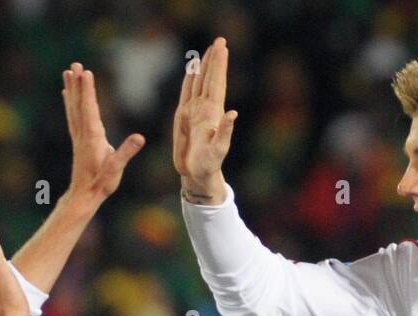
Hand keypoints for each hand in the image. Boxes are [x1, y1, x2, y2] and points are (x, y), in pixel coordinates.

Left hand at [62, 62, 144, 209]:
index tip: (85, 72)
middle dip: (77, 84)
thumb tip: (140, 138)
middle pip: (79, 104)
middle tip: (74, 65)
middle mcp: (83, 133)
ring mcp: (79, 136)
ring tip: (68, 72)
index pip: (90, 108)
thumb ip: (126, 152)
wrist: (84, 195)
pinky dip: (69, 102)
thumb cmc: (101, 183)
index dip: (88, 90)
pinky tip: (66, 94)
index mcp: (93, 137)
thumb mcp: (116, 168)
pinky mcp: (78, 141)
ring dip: (71, 89)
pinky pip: (72, 116)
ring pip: (73, 107)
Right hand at [173, 37, 236, 198]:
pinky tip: (192, 69)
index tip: (222, 47)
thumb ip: (225, 133)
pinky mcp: (184, 115)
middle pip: (210, 78)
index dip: (219, 65)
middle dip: (214, 59)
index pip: (217, 83)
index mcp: (213, 112)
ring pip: (199, 82)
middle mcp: (205, 108)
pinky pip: (187, 92)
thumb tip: (233, 114)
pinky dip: (189, 79)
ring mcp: (195, 110)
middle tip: (220, 40)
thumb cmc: (209, 164)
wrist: (196, 173)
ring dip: (203, 66)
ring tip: (209, 49)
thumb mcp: (218, 150)